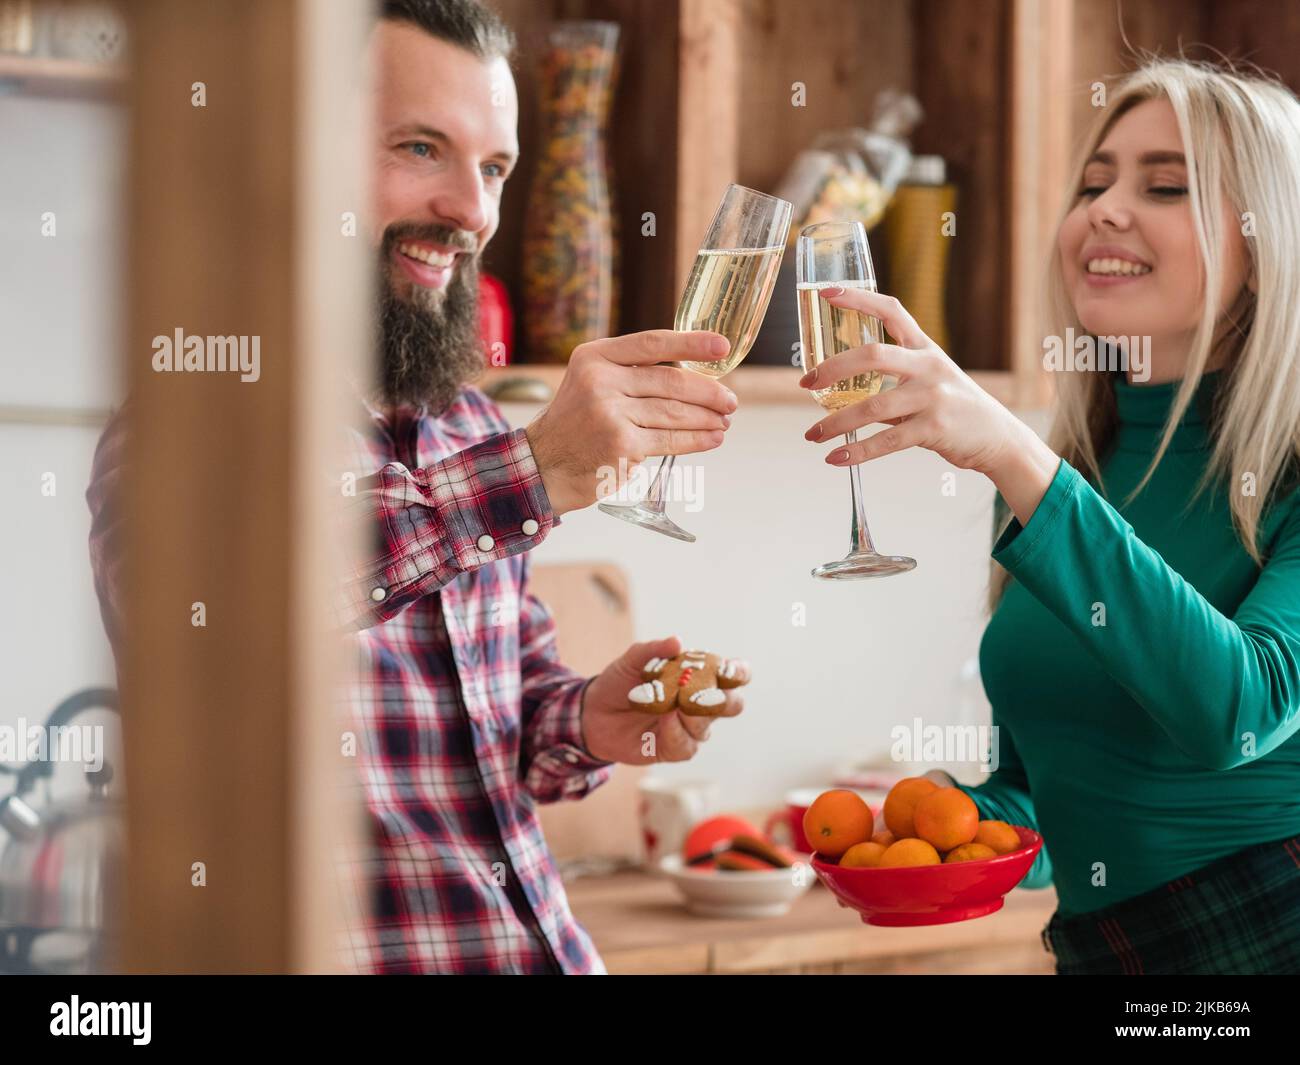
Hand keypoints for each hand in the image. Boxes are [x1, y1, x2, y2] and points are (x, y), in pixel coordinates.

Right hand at [525, 331, 738, 515]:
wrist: (546, 465)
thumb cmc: (578, 423)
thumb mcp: (592, 382)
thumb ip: (631, 372)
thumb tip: (694, 374)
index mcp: (595, 357)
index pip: (652, 344)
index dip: (691, 344)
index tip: (722, 346)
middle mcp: (600, 381)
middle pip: (670, 381)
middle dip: (708, 392)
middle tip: (730, 400)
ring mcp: (610, 414)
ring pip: (674, 412)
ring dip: (707, 418)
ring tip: (725, 420)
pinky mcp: (621, 445)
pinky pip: (670, 439)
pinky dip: (697, 439)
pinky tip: (712, 438)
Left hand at [580, 636, 743, 764]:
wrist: (593, 713)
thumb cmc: (619, 682)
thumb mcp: (631, 661)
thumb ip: (654, 650)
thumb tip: (677, 642)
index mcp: (698, 677)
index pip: (733, 675)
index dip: (738, 673)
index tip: (729, 671)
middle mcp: (700, 704)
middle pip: (732, 705)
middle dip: (724, 700)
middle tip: (704, 693)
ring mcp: (689, 728)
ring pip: (707, 726)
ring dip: (691, 715)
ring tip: (671, 704)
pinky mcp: (674, 748)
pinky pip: (687, 746)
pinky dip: (676, 732)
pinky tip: (664, 720)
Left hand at [799, 287, 1028, 476]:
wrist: (997, 438)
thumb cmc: (955, 408)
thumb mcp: (930, 381)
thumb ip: (893, 379)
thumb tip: (844, 387)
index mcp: (925, 348)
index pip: (891, 311)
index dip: (859, 298)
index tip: (827, 293)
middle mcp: (928, 366)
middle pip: (873, 355)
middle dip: (833, 368)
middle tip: (806, 383)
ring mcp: (933, 397)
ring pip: (873, 407)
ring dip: (836, 423)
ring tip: (812, 435)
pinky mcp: (934, 428)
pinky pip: (887, 440)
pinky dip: (857, 452)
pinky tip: (835, 458)